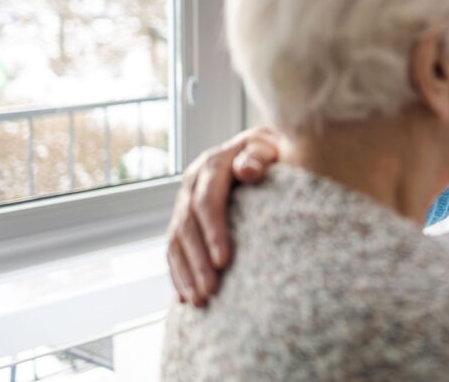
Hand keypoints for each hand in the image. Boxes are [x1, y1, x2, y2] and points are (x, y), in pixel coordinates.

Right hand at [166, 126, 280, 306]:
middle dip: (198, 262)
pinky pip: (174, 249)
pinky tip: (184, 297)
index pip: (207, 202)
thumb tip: (246, 170)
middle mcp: (193, 182)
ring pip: (176, 241)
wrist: (262, 148)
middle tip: (211, 292)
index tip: (225, 262)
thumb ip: (259, 156)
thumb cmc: (274, 151)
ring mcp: (185, 201)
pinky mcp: (185, 218)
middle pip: (188, 226)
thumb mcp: (271, 148)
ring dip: (185, 273)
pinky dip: (178, 274)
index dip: (213, 232)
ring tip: (199, 301)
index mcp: (213, 164)